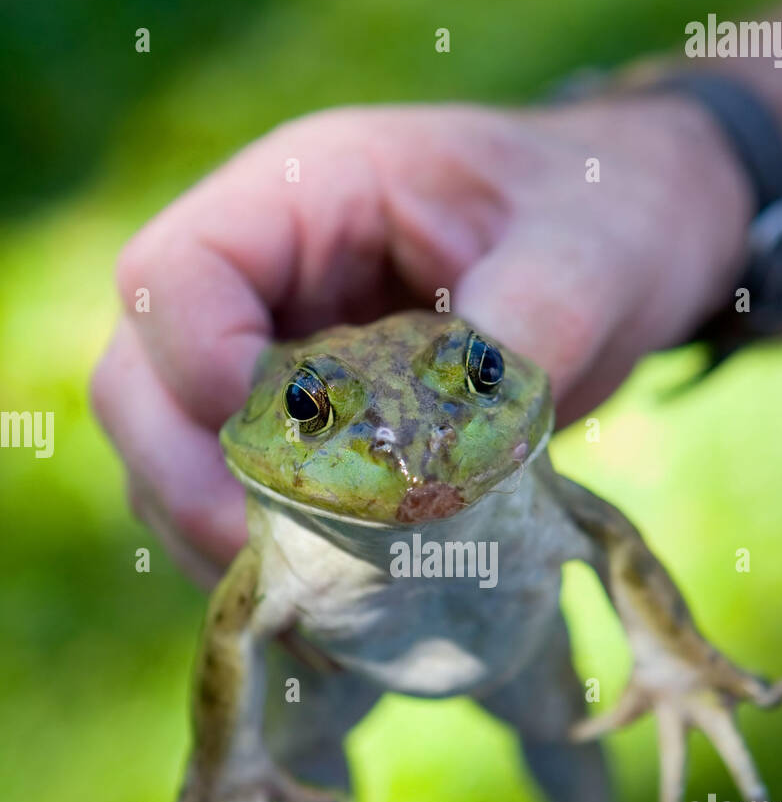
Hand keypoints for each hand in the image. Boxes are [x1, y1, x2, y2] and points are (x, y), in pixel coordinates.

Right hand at [91, 98, 751, 581]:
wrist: (622, 243)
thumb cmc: (599, 215)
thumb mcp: (587, 254)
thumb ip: (526, 328)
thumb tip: (453, 461)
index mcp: (305, 194)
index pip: (175, 273)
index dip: (194, 366)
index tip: (285, 448)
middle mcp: (264, 279)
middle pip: (140, 382)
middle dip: (185, 481)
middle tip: (268, 558)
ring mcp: (270, 359)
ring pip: (170, 458)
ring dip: (215, 538)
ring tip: (309, 601)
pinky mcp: (299, 434)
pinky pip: (233, 502)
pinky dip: (264, 560)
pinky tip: (330, 607)